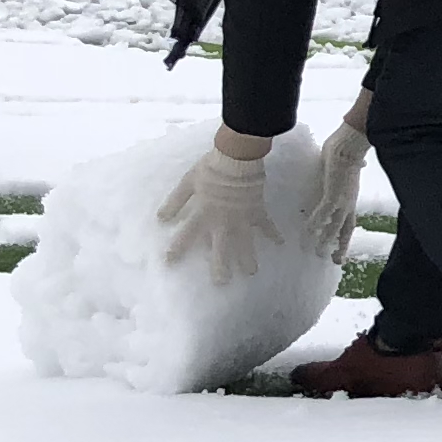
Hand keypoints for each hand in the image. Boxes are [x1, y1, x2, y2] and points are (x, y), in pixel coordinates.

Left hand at [159, 137, 271, 284]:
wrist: (237, 158)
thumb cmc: (210, 169)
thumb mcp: (187, 183)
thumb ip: (175, 201)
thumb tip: (161, 218)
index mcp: (203, 215)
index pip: (187, 236)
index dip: (177, 250)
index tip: (170, 263)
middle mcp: (223, 223)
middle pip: (221, 249)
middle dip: (220, 266)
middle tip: (221, 282)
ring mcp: (242, 219)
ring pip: (245, 243)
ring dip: (247, 258)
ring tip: (250, 272)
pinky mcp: (257, 212)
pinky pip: (266, 225)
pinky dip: (273, 234)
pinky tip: (280, 243)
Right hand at [307, 97, 371, 260]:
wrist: (350, 143)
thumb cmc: (346, 151)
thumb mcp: (344, 168)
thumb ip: (342, 173)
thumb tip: (353, 165)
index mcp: (351, 198)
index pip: (349, 223)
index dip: (344, 238)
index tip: (340, 251)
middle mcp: (349, 203)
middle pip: (345, 231)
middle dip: (340, 247)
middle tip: (334, 262)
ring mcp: (342, 200)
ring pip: (334, 228)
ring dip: (324, 242)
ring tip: (316, 254)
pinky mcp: (333, 195)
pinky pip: (322, 215)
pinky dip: (314, 225)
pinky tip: (306, 235)